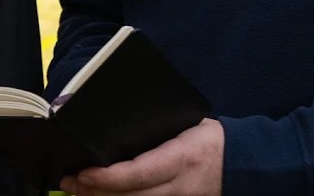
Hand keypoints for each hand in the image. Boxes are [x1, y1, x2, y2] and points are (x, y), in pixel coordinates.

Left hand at [60, 118, 223, 195]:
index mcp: (181, 158)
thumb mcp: (185, 125)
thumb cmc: (209, 139)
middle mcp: (180, 187)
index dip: (107, 178)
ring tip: (80, 192)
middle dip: (96, 193)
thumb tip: (116, 125)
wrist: (243, 165)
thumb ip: (157, 131)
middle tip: (70, 183)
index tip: (83, 173)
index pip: (138, 173)